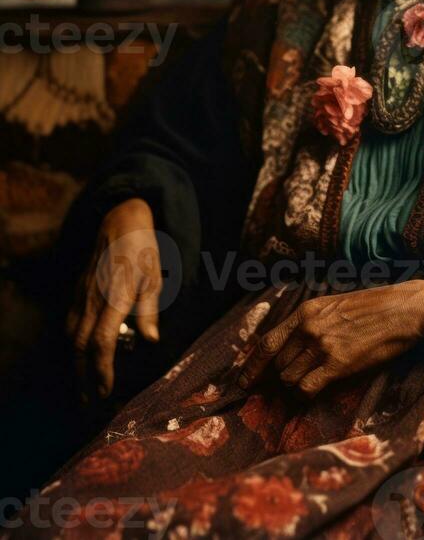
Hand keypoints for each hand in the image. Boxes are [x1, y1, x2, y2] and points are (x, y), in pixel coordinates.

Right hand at [65, 198, 161, 398]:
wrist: (120, 221)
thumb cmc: (143, 250)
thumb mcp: (155, 276)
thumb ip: (150, 309)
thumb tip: (151, 340)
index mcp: (115, 297)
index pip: (102, 341)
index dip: (102, 368)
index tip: (106, 390)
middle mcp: (94, 299)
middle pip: (81, 346)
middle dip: (85, 376)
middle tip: (92, 400)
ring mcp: (83, 295)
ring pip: (72, 336)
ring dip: (76, 364)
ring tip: (84, 386)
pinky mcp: (78, 291)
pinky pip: (71, 323)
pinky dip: (73, 344)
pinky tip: (80, 355)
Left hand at [238, 279, 423, 397]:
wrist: (403, 310)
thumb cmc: (373, 307)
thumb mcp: (334, 306)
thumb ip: (311, 322)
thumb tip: (291, 345)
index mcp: (306, 312)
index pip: (267, 342)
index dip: (251, 365)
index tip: (243, 381)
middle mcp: (308, 328)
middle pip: (277, 364)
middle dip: (277, 378)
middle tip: (285, 385)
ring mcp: (322, 346)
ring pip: (289, 378)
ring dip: (295, 385)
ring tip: (311, 381)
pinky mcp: (338, 364)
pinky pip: (306, 388)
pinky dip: (305, 394)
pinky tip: (316, 390)